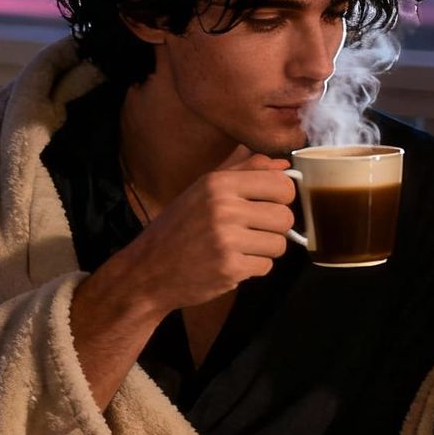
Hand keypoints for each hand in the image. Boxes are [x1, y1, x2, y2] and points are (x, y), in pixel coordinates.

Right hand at [127, 149, 297, 312]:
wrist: (148, 270)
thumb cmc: (178, 227)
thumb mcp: (204, 189)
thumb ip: (245, 171)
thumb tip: (284, 164)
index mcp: (219, 183)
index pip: (281, 184)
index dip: (282, 197)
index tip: (269, 205)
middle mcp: (223, 208)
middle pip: (285, 216)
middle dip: (275, 227)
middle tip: (254, 231)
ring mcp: (226, 240)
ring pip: (280, 244)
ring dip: (265, 249)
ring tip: (240, 247)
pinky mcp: (230, 269)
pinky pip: (266, 266)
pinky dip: (253, 268)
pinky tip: (231, 262)